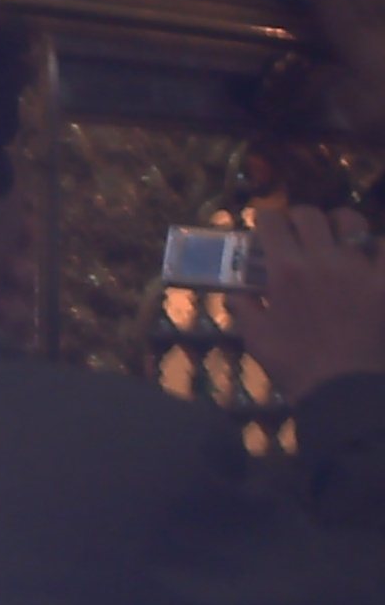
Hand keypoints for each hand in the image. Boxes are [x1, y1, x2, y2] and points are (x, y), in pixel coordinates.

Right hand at [231, 204, 384, 401]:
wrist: (344, 390)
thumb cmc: (295, 364)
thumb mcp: (257, 337)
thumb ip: (244, 308)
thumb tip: (235, 292)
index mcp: (285, 269)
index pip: (271, 219)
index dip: (265, 218)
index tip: (265, 227)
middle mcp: (321, 259)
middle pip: (309, 214)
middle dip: (298, 218)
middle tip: (297, 232)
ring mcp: (359, 269)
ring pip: (351, 222)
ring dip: (339, 224)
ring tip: (337, 237)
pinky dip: (376, 246)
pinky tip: (369, 255)